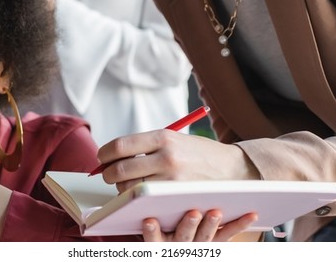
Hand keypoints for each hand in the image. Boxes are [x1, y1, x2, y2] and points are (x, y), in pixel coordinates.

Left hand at [98, 130, 259, 191]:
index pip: (119, 146)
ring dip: (123, 189)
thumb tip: (113, 155)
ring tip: (130, 184)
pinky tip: (142, 194)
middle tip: (110, 176)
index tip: (102, 158)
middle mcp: (166, 156)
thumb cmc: (199, 154)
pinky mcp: (177, 195)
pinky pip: (146, 200)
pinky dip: (138, 199)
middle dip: (109, 175)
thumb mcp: (174, 139)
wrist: (233, 168)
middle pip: (120, 169)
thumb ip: (146, 145)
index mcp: (163, 136)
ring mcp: (172, 178)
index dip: (104, 154)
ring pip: (130, 188)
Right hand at [142, 209, 257, 241]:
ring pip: (204, 238)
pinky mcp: (215, 241)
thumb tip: (134, 187)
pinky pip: (228, 235)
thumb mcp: (148, 220)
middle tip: (193, 213)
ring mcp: (198, 244)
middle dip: (188, 226)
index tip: (149, 220)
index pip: (152, 238)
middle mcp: (178, 244)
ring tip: (216, 212)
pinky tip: (251, 214)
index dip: (151, 231)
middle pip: (181, 237)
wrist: (183, 241)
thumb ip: (142, 211)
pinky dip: (240, 224)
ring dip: (211, 225)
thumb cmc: (164, 224)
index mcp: (159, 239)